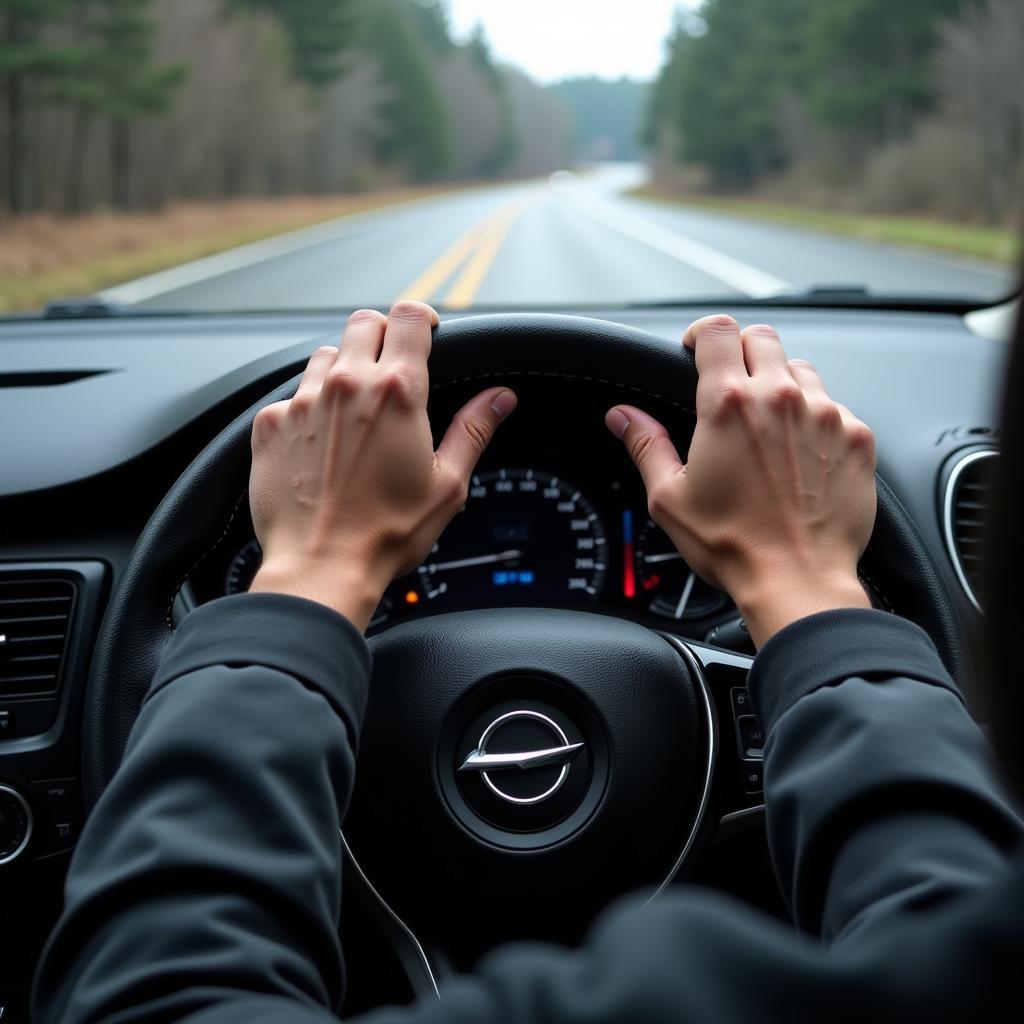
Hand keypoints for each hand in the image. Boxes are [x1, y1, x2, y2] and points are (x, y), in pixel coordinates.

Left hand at [247, 302, 516, 630]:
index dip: (421, 317)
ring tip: (356, 411)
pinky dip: (309, 407)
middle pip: (363, 323)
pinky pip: (291, 395)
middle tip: (393, 368)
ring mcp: (303, 402)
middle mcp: (347, 386)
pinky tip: (321, 443)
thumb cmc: (387, 533)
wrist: (321, 567)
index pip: (409, 317)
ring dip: (345, 370)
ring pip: (326, 356)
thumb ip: (473, 430)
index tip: (426, 330)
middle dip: (382, 336)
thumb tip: (500, 399)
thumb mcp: (447, 484)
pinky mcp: (270, 424)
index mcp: (398, 393)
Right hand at [606, 315, 874, 646]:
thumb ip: (646, 445)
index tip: (696, 350)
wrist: (798, 580)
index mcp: (729, 406)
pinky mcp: (857, 437)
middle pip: (762, 338)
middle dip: (741, 352)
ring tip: (767, 426)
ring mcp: (825, 415)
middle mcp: (780, 399)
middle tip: (730, 387)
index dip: (701, 334)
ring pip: (801, 369)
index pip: (717, 331)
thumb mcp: (670, 497)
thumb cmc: (733, 545)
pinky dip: (815, 419)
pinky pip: (835, 406)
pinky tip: (799, 454)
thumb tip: (622, 417)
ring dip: (781, 384)